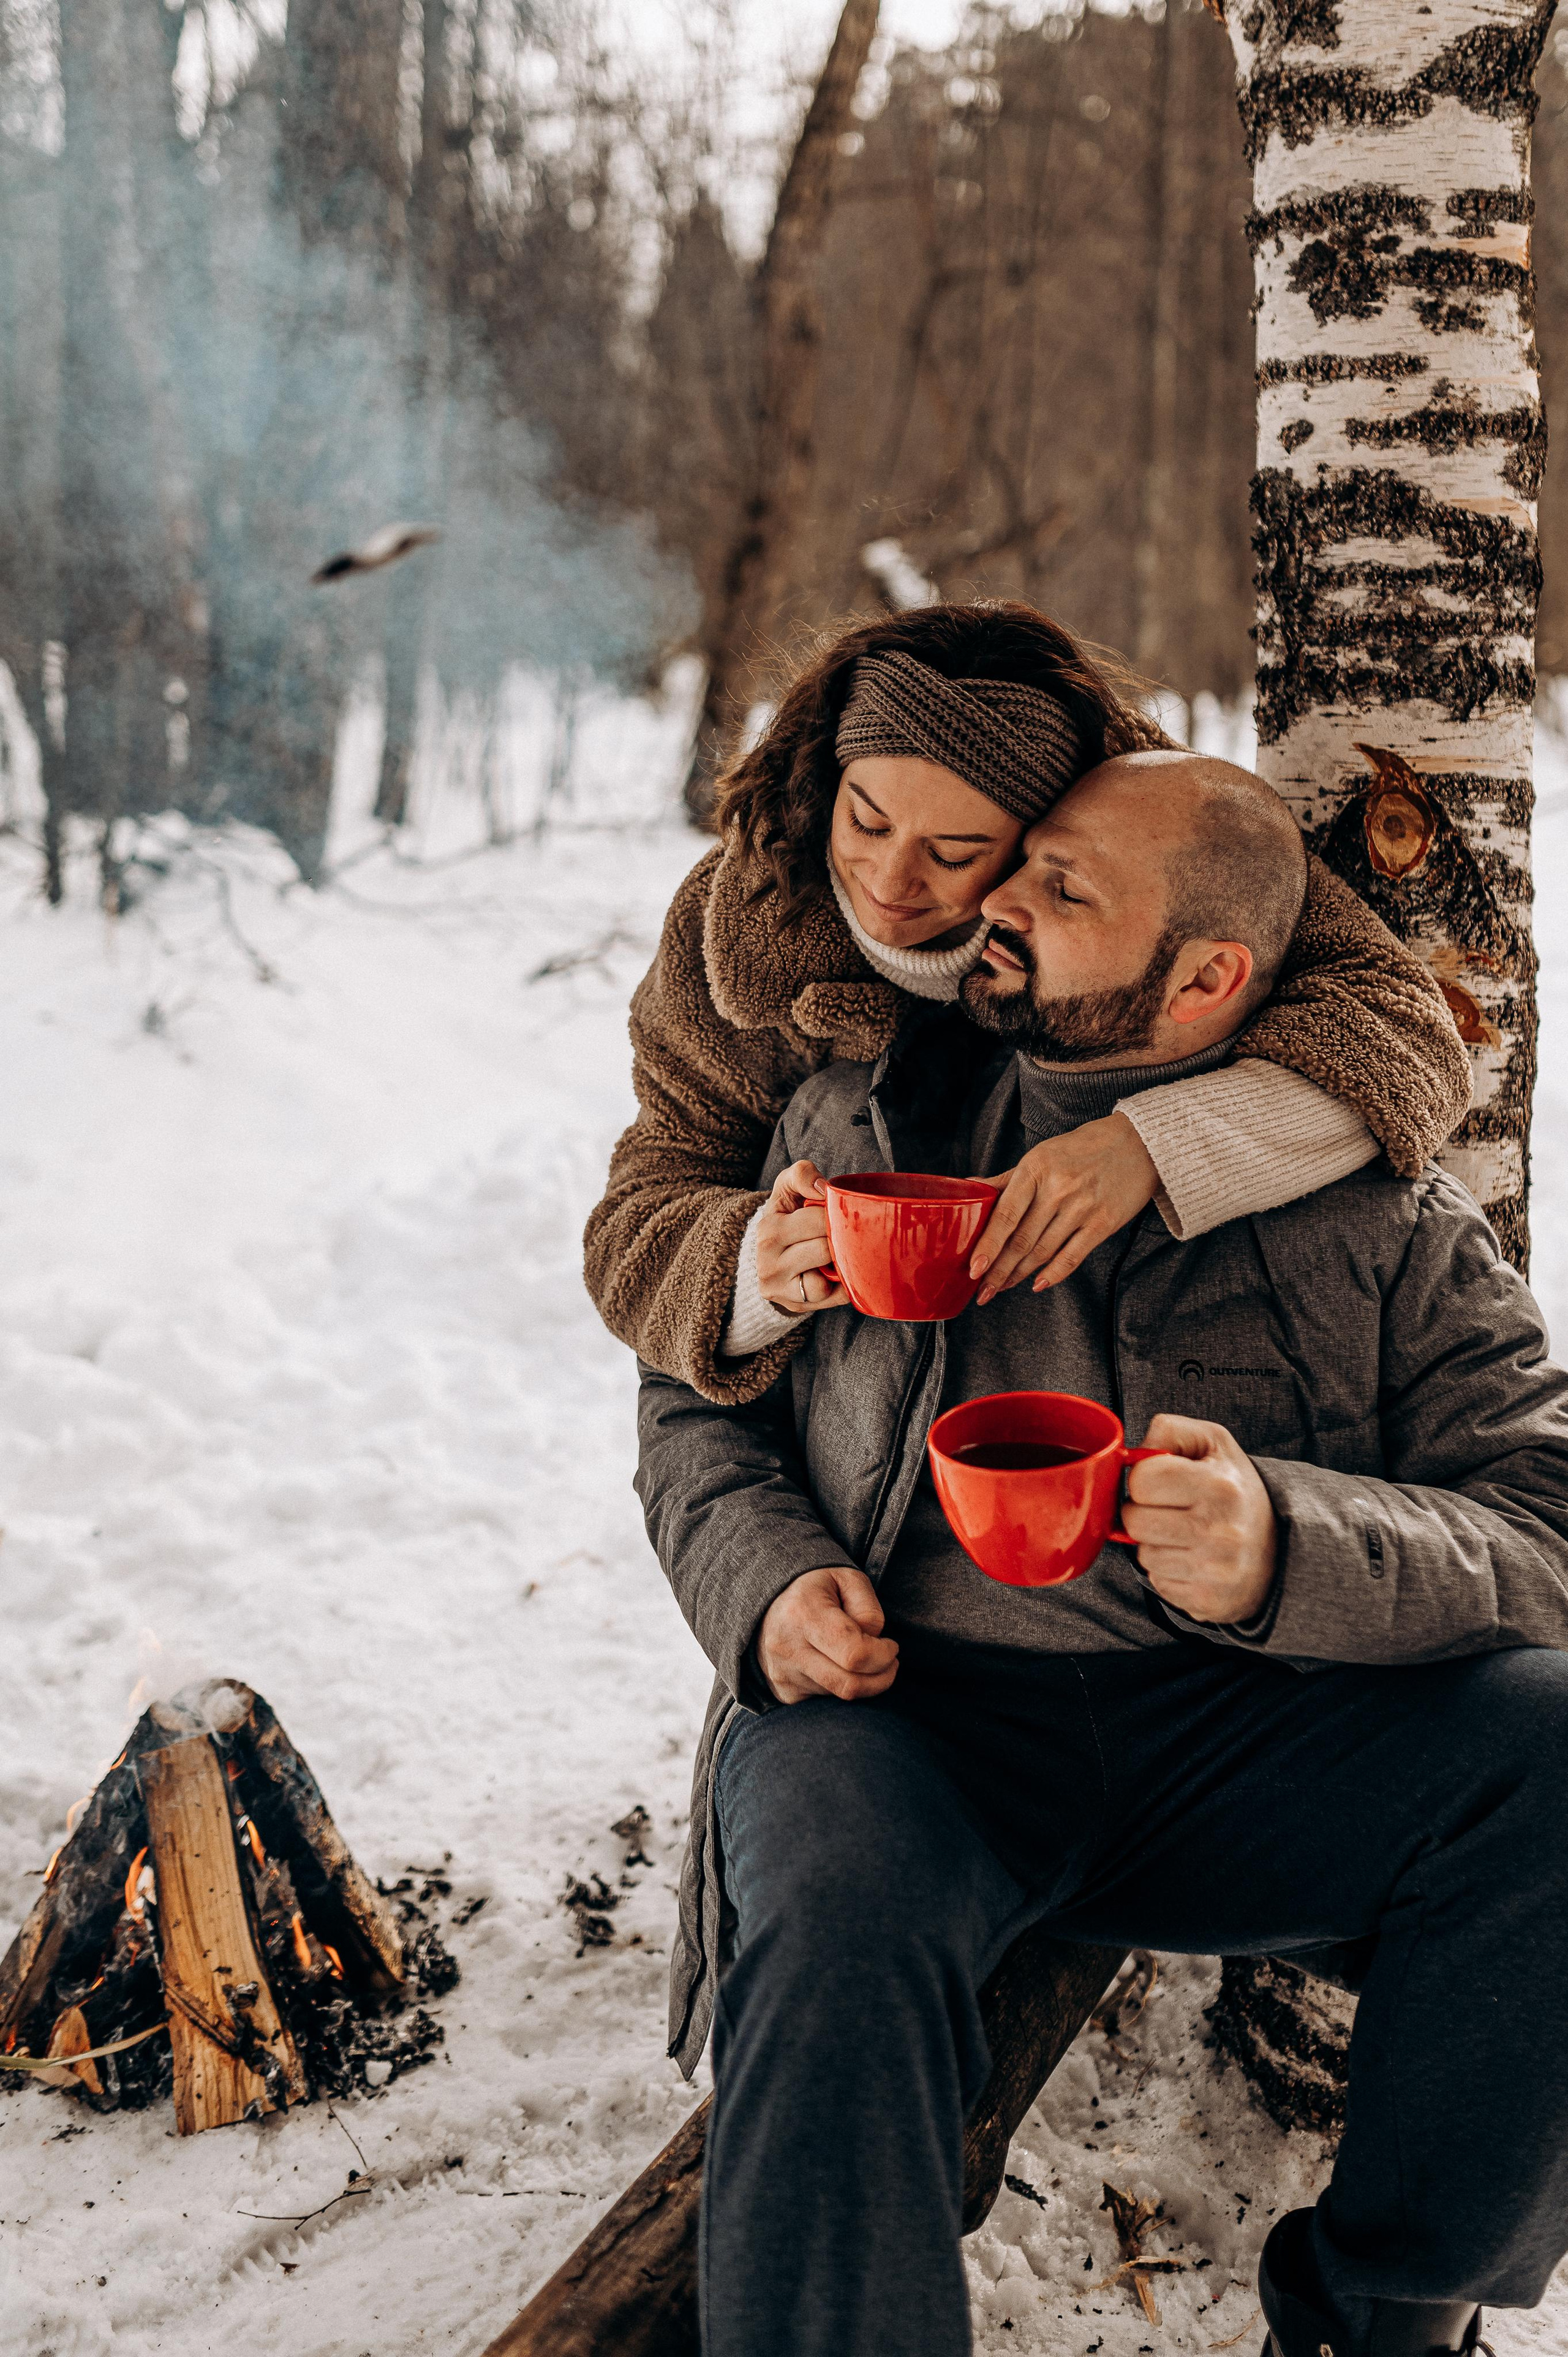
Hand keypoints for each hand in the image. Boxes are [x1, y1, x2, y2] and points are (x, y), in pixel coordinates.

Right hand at [756, 1160, 849, 1316]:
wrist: (770, 1256)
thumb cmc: (786, 1217)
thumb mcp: (787, 1188)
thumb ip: (802, 1174)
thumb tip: (823, 1189)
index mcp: (768, 1230)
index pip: (816, 1219)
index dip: (833, 1215)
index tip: (832, 1214)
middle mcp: (768, 1263)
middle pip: (825, 1249)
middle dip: (838, 1240)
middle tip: (838, 1234)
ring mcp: (781, 1290)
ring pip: (825, 1280)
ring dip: (837, 1265)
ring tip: (833, 1254)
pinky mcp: (797, 1306)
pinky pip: (834, 1297)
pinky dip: (842, 1286)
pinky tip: (834, 1273)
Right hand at [756, 1566, 898, 1704]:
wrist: (769, 1600)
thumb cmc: (817, 1588)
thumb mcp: (848, 1578)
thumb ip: (868, 1609)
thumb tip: (874, 1643)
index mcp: (803, 1613)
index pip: (855, 1653)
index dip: (883, 1655)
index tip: (891, 1646)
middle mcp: (787, 1648)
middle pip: (849, 1685)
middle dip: (881, 1678)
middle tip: (889, 1661)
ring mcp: (782, 1674)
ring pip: (839, 1694)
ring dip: (861, 1681)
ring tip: (860, 1656)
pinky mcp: (783, 1692)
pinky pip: (824, 1701)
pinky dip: (840, 1686)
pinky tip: (837, 1665)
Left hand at [969, 1113, 1158, 1303]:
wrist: (1137, 1143)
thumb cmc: (1082, 1149)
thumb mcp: (1041, 1156)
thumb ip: (1007, 1179)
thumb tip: (970, 1189)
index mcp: (1036, 1169)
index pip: (1005, 1215)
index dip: (987, 1245)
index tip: (973, 1269)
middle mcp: (1058, 1188)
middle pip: (1021, 1239)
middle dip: (998, 1270)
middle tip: (982, 1292)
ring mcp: (1082, 1207)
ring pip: (1043, 1251)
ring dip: (1020, 1275)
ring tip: (1001, 1288)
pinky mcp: (1103, 1222)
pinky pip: (1073, 1255)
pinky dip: (1054, 1274)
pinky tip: (1038, 1285)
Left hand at [1119, 1415, 1276, 1624]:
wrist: (1280, 1549)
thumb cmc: (1233, 1490)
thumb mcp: (1212, 1443)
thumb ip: (1169, 1431)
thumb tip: (1132, 1455)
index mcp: (1219, 1486)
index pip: (1142, 1480)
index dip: (1144, 1479)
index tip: (1162, 1483)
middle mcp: (1220, 1530)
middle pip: (1134, 1520)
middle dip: (1143, 1512)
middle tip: (1170, 1510)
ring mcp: (1214, 1570)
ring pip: (1143, 1554)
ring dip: (1155, 1544)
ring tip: (1184, 1535)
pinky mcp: (1206, 1600)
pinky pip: (1157, 1582)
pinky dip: (1168, 1570)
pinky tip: (1192, 1559)